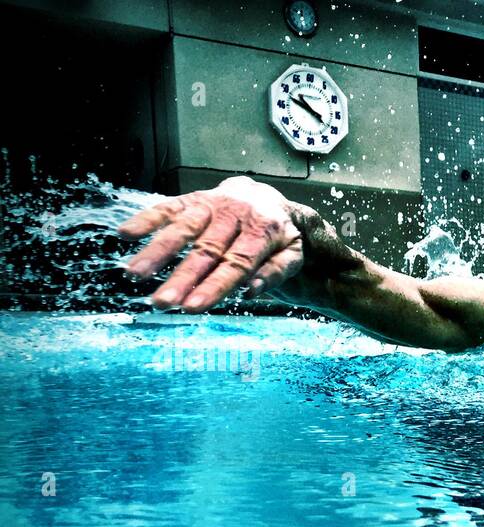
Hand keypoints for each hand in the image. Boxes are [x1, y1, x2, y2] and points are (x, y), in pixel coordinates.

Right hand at [118, 176, 303, 310]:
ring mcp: (210, 205)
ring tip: (134, 274)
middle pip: (205, 251)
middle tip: (162, 302)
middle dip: (182, 278)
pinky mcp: (192, 198)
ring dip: (156, 252)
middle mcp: (234, 216)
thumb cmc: (278, 235)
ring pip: (181, 229)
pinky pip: (168, 207)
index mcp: (262, 231)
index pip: (235, 264)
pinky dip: (146, 219)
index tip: (193, 307)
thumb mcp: (292, 254)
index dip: (213, 286)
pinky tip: (125, 233)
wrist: (267, 197)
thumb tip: (251, 291)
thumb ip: (276, 272)